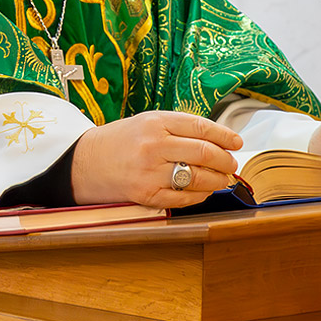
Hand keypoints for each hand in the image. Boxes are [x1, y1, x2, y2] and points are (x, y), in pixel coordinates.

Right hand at [71, 110, 242, 207]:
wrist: (84, 162)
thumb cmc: (118, 142)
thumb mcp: (146, 122)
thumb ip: (179, 128)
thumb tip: (217, 140)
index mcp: (155, 122)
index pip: (201, 127)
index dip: (225, 136)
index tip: (236, 142)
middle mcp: (153, 145)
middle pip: (204, 152)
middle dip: (226, 160)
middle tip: (232, 164)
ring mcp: (149, 172)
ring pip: (198, 178)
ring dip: (217, 180)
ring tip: (221, 179)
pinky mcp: (146, 195)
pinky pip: (184, 198)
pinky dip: (200, 196)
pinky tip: (203, 191)